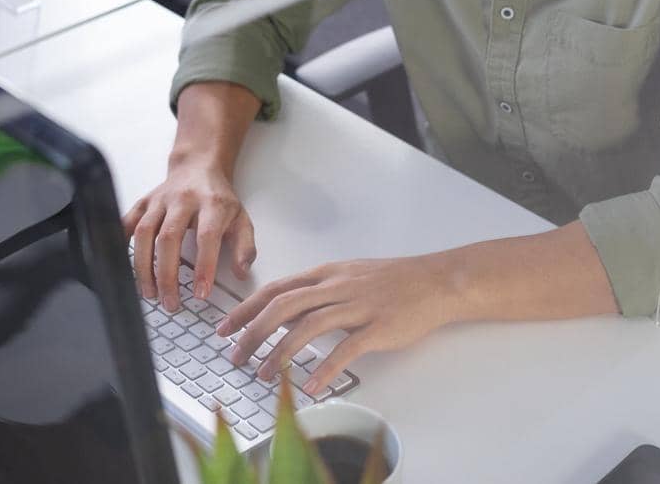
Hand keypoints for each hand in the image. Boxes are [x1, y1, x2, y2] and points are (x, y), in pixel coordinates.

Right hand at [123, 156, 256, 313]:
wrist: (197, 166)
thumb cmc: (218, 198)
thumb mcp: (241, 219)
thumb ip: (245, 247)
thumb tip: (241, 273)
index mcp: (211, 204)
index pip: (206, 237)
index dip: (203, 266)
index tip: (200, 293)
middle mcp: (183, 200)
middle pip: (169, 238)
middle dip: (167, 274)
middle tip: (170, 302)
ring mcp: (160, 200)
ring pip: (145, 232)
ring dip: (144, 266)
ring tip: (150, 292)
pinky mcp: (143, 202)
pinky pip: (127, 222)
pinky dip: (121, 243)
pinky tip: (123, 266)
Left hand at [218, 255, 460, 396]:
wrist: (435, 281)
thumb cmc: (392, 280)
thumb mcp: (347, 276)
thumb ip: (316, 291)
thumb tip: (283, 311)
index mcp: (326, 274)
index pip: (276, 289)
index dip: (246, 308)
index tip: (225, 328)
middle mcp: (337, 286)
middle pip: (284, 306)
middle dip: (253, 332)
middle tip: (235, 356)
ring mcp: (358, 305)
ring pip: (309, 325)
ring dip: (280, 351)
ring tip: (262, 374)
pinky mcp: (379, 326)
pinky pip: (347, 348)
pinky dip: (325, 367)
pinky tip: (311, 385)